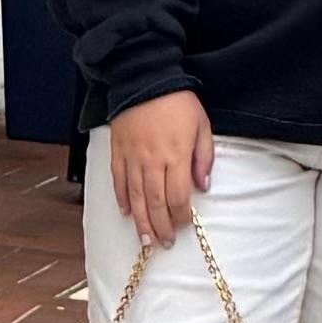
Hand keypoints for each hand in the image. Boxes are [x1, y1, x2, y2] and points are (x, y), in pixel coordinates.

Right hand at [107, 91, 215, 244]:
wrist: (145, 78)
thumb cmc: (178, 101)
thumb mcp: (202, 125)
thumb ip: (204, 157)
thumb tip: (204, 186)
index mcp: (176, 155)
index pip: (178, 196)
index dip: (181, 216)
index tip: (184, 226)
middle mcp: (152, 161)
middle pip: (156, 203)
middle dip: (161, 227)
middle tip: (163, 244)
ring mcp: (132, 157)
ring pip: (136, 197)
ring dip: (141, 221)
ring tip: (145, 240)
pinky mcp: (117, 151)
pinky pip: (119, 181)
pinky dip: (122, 199)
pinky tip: (126, 212)